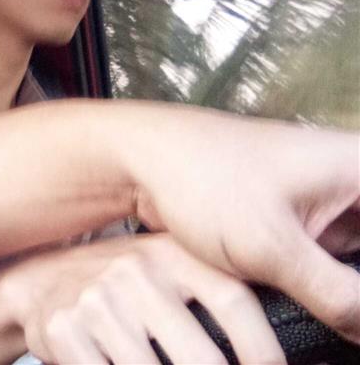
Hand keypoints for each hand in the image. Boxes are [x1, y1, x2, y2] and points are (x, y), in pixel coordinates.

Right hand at [0, 234, 284, 363]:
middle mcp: (135, 273)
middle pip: (201, 356)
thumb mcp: (164, 267)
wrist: (39, 276)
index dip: (263, 350)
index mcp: (171, 254)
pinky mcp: (65, 329)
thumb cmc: (118, 279)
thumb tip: (269, 350)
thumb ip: (209, 294)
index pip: (233, 302)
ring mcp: (97, 301)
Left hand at [121, 104, 359, 342]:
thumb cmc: (200, 177)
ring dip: (348, 289)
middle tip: (348, 317)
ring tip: (314, 299)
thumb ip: (337, 297)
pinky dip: (332, 288)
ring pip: (355, 257)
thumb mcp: (272, 246)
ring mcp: (325, 203)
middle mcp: (350, 181)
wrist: (140, 161)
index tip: (357, 307)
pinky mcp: (300, 222)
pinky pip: (334, 262)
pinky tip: (323, 310)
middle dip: (357, 286)